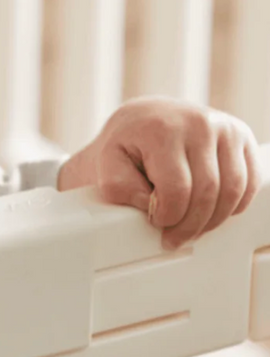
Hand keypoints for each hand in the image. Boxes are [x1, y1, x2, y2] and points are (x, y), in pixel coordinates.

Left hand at [58, 98, 261, 249]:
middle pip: (208, 192)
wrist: (142, 118)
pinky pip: (250, 180)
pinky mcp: (241, 136)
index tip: (157, 222)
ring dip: (213, 219)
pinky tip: (213, 212)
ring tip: (192, 228)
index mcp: (163, 130)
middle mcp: (199, 123)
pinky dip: (234, 204)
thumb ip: (118, 186)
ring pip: (234, 190)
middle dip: (190, 225)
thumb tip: (148, 203)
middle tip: (174, 238)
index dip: (168, 216)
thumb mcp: (105, 163)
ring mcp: (225, 128)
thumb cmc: (125, 144)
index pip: (177, 189)